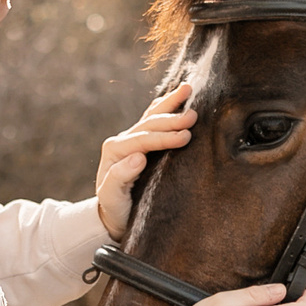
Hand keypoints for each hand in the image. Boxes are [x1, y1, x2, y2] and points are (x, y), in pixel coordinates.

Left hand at [94, 81, 194, 240]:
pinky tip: (176, 97)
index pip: (142, 140)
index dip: (164, 137)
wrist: (113, 216)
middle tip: (194, 116)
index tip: (185, 136)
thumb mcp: (112, 197)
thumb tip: (138, 156)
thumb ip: (120, 176)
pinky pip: (153, 119)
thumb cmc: (114, 208)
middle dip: (171, 118)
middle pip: (149, 124)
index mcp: (114, 151)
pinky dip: (165, 107)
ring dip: (170, 103)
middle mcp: (122, 142)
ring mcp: (132, 140)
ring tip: (187, 89)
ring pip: (152, 116)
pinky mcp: (141, 144)